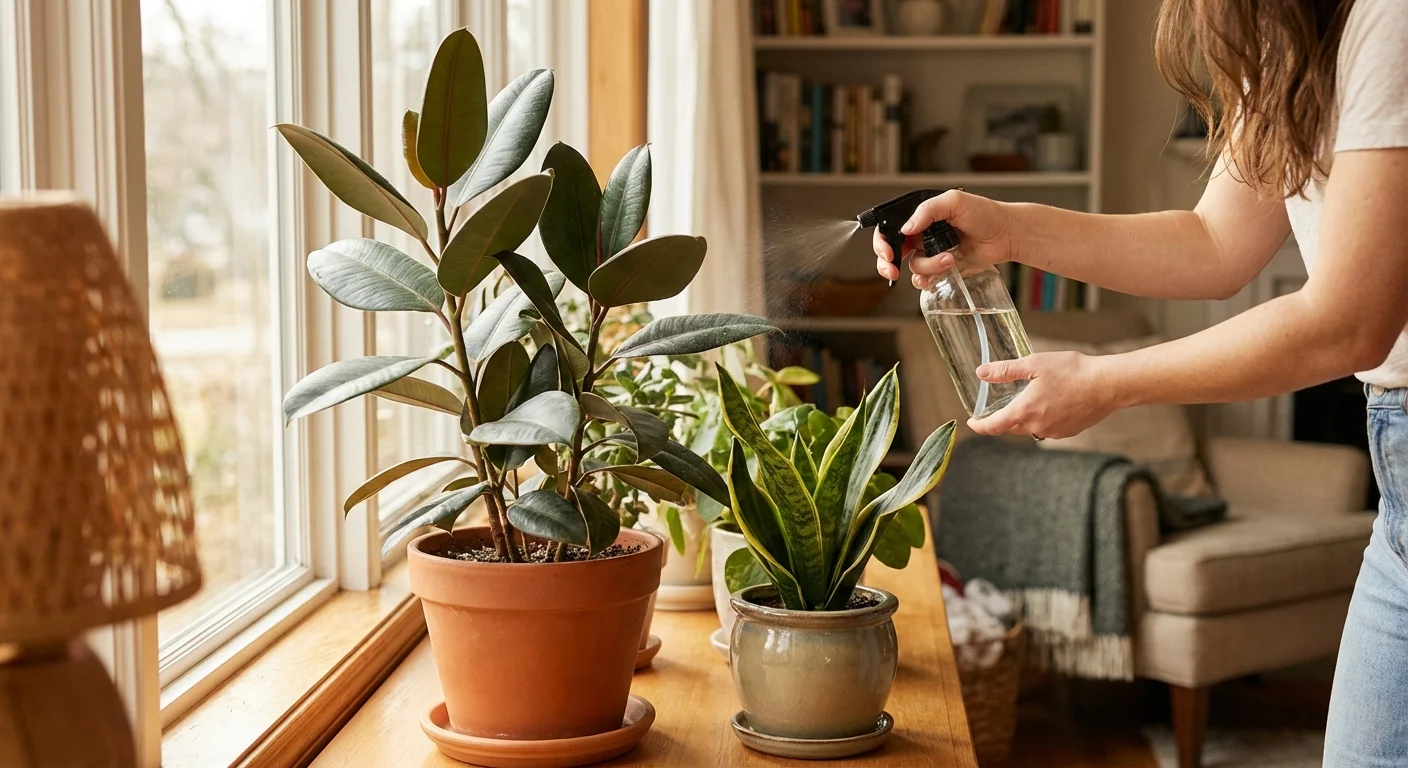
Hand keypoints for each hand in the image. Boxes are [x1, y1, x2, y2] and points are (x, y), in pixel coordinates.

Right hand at [873, 190, 1016, 289]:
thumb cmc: (985, 213)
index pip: (889, 228)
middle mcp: (922, 234)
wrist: (1006, 234)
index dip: (882, 242)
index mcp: (920, 216)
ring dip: (928, 266)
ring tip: (948, 258)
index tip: (888, 254)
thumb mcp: (954, 201)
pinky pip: (924, 278)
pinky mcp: (942, 267)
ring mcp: (931, 252)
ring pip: (913, 266)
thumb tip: (906, 229)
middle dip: (888, 263)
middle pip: (892, 251)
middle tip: (894, 269)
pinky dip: (929, 279)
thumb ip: (927, 210)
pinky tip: (943, 270)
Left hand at [966, 351, 1117, 438]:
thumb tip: (981, 373)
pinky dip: (1042, 419)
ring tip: (1026, 401)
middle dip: (1002, 419)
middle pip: (1011, 427)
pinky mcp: (1068, 431)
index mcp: (1024, 411)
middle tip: (997, 407)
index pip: (994, 426)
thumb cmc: (1071, 371)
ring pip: (1030, 428)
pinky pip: (1047, 428)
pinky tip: (1049, 404)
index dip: (979, 425)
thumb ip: (1005, 370)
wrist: (1107, 384)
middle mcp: (1036, 427)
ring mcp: (1053, 432)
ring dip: (1024, 418)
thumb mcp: (1033, 364)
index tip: (972, 422)